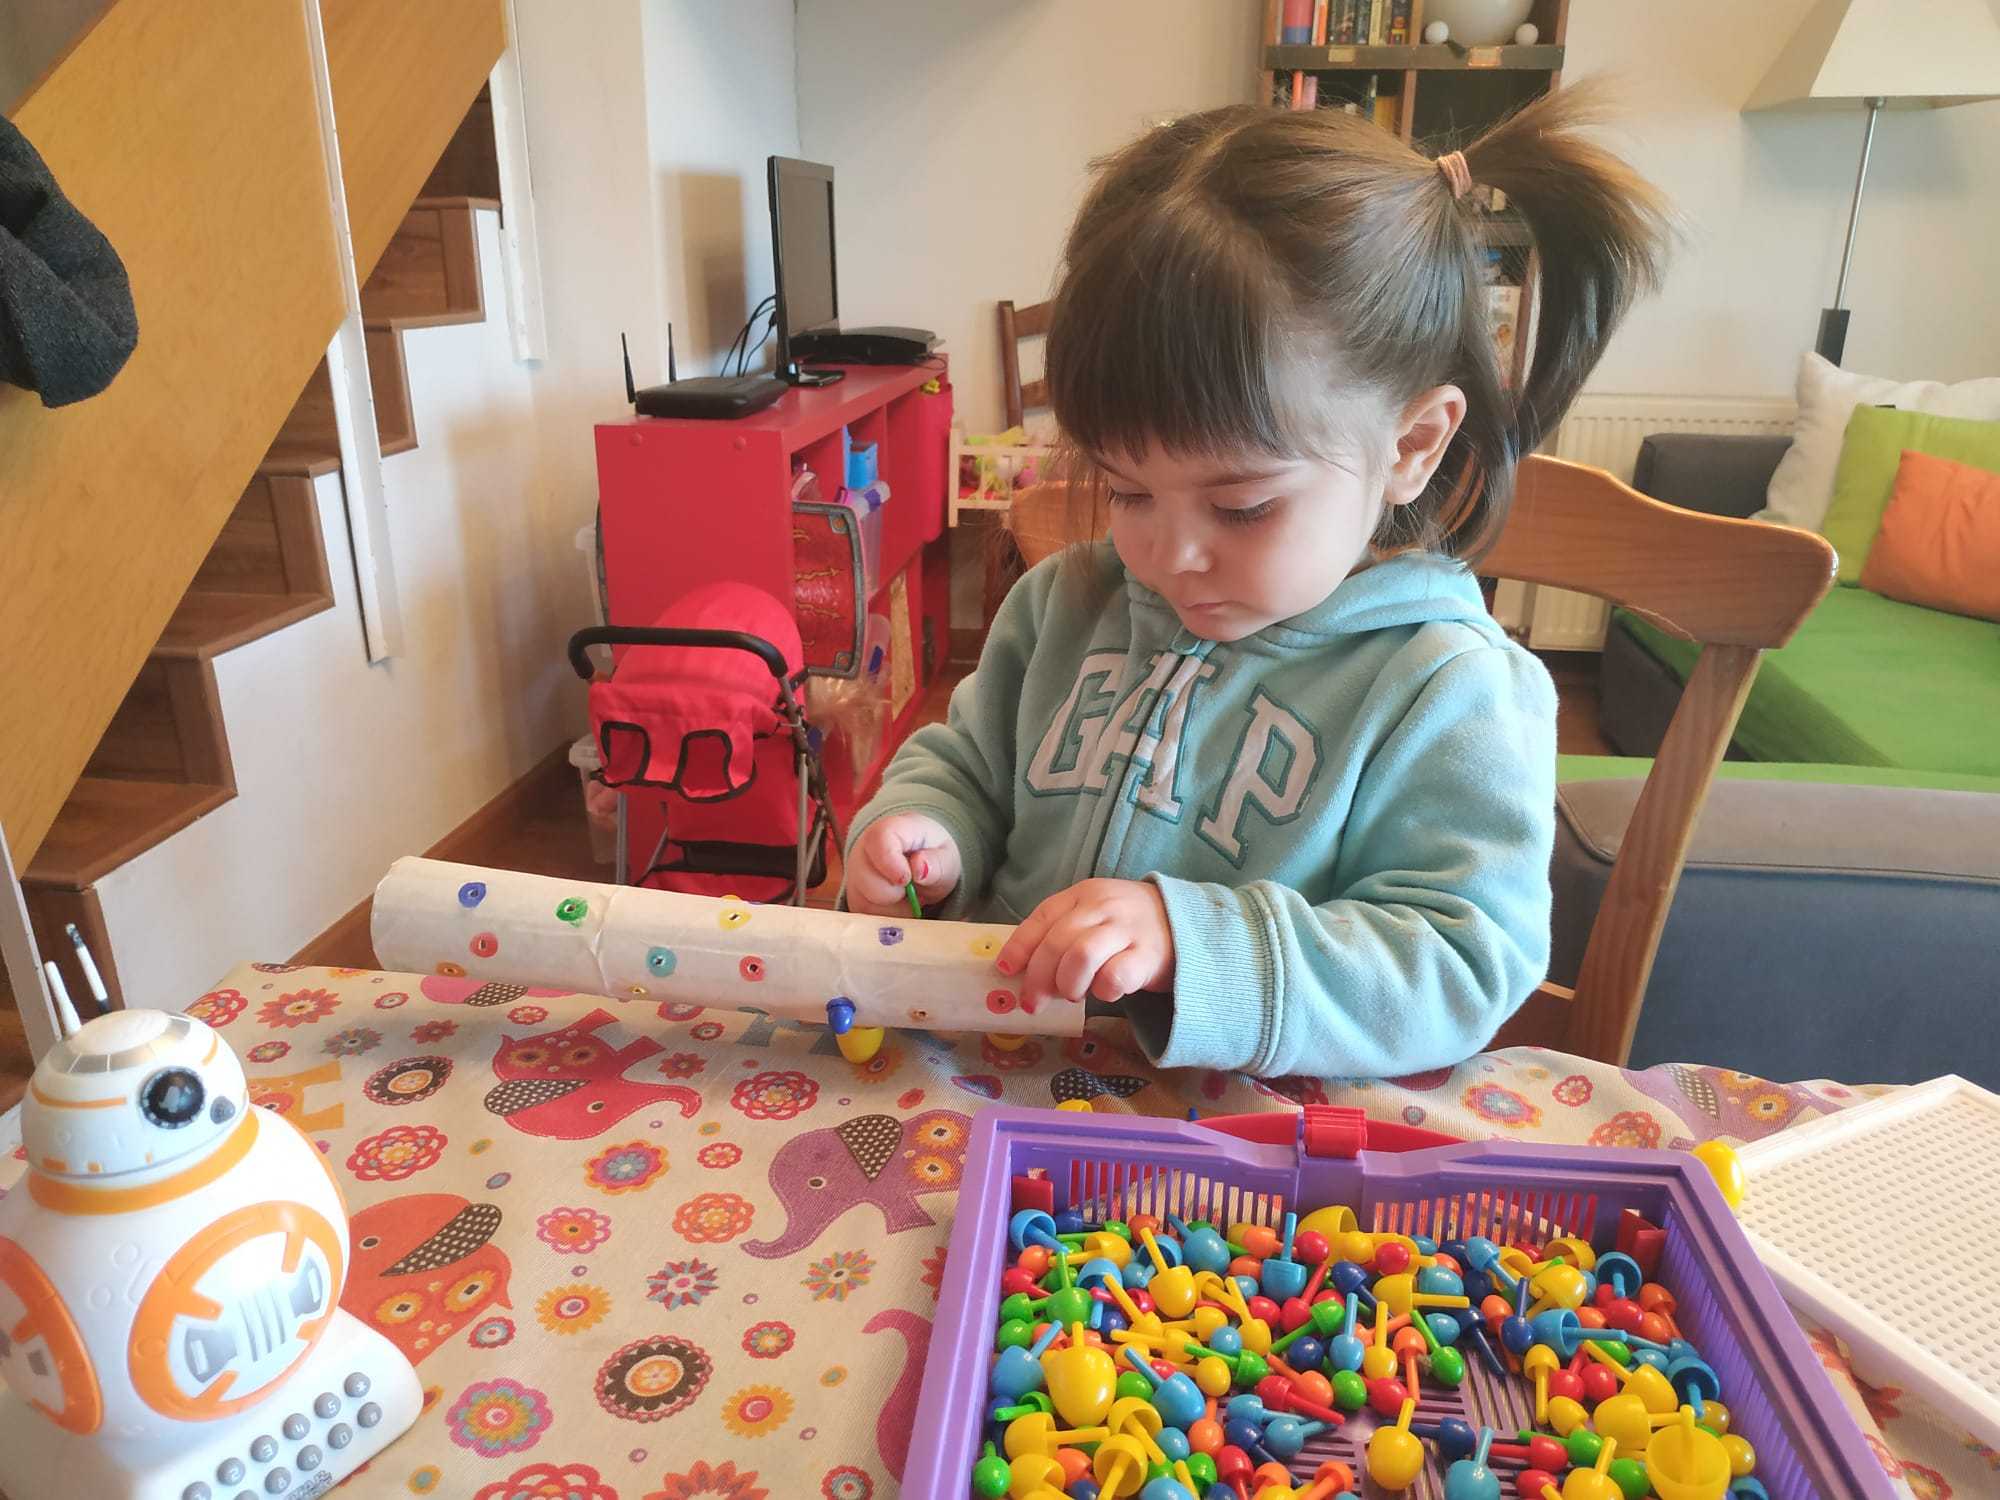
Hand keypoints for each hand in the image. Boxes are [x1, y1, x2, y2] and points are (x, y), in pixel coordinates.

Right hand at [848, 813, 961, 916]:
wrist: (920, 859)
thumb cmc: (932, 854)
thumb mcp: (946, 856)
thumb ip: (937, 862)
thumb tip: (919, 869)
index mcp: (888, 830)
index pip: (878, 841)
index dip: (891, 863)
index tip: (907, 879)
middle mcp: (862, 850)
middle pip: (868, 881)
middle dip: (896, 893)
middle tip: (913, 887)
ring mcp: (854, 876)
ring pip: (866, 904)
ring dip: (894, 909)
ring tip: (906, 894)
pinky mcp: (854, 899)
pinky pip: (867, 918)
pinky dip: (888, 918)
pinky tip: (898, 904)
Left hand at [996, 879, 1174, 1008]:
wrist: (1186, 922)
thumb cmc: (1127, 926)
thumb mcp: (1094, 916)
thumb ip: (1062, 934)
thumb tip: (1019, 971)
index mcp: (1084, 894)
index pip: (1042, 917)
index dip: (1019, 946)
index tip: (1004, 971)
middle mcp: (1103, 907)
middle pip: (1057, 942)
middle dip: (1037, 978)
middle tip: (1032, 1003)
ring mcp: (1128, 929)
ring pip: (1081, 955)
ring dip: (1068, 983)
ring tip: (1073, 995)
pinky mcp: (1149, 955)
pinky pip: (1115, 976)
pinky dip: (1102, 990)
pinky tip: (1106, 992)